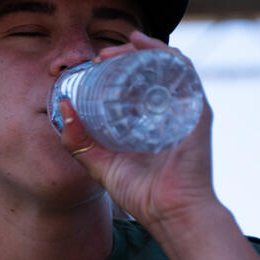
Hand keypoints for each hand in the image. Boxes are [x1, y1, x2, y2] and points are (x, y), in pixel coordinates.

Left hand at [57, 31, 223, 251]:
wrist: (171, 214)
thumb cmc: (142, 195)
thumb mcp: (100, 166)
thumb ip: (79, 142)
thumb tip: (62, 108)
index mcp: (147, 123)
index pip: (133, 84)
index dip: (114, 68)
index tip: (92, 64)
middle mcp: (167, 112)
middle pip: (149, 70)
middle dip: (125, 55)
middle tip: (101, 56)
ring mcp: (184, 110)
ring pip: (168, 64)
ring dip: (144, 49)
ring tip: (122, 46)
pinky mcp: (197, 111)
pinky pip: (186, 73)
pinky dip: (167, 55)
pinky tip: (146, 47)